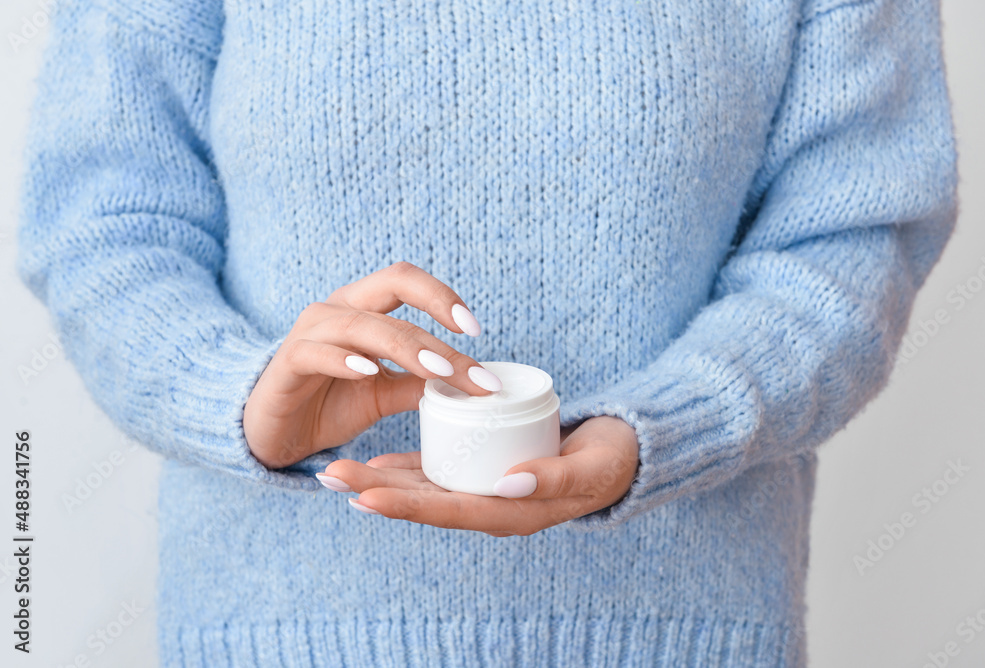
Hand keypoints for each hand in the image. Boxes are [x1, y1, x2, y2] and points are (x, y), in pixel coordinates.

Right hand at [244, 262, 502, 468]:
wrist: (276, 434)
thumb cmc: (331, 404)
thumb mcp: (386, 395)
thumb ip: (422, 384)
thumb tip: (472, 384)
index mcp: (365, 308)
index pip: (407, 281)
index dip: (443, 296)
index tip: (477, 330)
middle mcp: (338, 310)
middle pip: (391, 286)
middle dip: (436, 320)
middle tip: (468, 361)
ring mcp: (310, 333)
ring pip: (362, 323)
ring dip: (405, 346)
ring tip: (438, 370)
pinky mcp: (287, 362)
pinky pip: (316, 351)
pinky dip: (344, 359)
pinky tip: (370, 372)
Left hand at [317, 416, 640, 535]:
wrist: (626, 453)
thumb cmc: (611, 462)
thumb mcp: (591, 469)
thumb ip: (554, 477)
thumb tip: (508, 483)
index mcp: (512, 513)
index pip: (449, 511)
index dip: (406, 504)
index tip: (364, 494)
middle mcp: (492, 506)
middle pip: (425, 502)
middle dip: (377, 490)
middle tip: (330, 475)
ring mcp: (487, 490)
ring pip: (426, 489)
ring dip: (382, 481)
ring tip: (338, 470)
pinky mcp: (487, 470)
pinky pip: (443, 472)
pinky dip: (410, 468)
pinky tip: (380, 461)